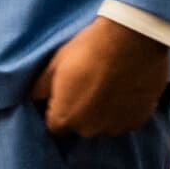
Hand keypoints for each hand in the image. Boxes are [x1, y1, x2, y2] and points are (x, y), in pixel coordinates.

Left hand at [31, 15, 169, 136]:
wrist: (131, 38)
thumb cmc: (88, 49)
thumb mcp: (55, 64)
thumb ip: (39, 88)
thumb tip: (31, 98)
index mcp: (65, 118)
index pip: (54, 123)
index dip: (57, 107)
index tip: (65, 92)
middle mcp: (89, 129)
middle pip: (80, 125)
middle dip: (81, 110)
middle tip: (88, 84)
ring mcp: (116, 127)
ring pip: (104, 123)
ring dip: (103, 111)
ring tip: (108, 84)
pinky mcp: (138, 120)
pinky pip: (126, 119)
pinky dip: (124, 108)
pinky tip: (125, 87)